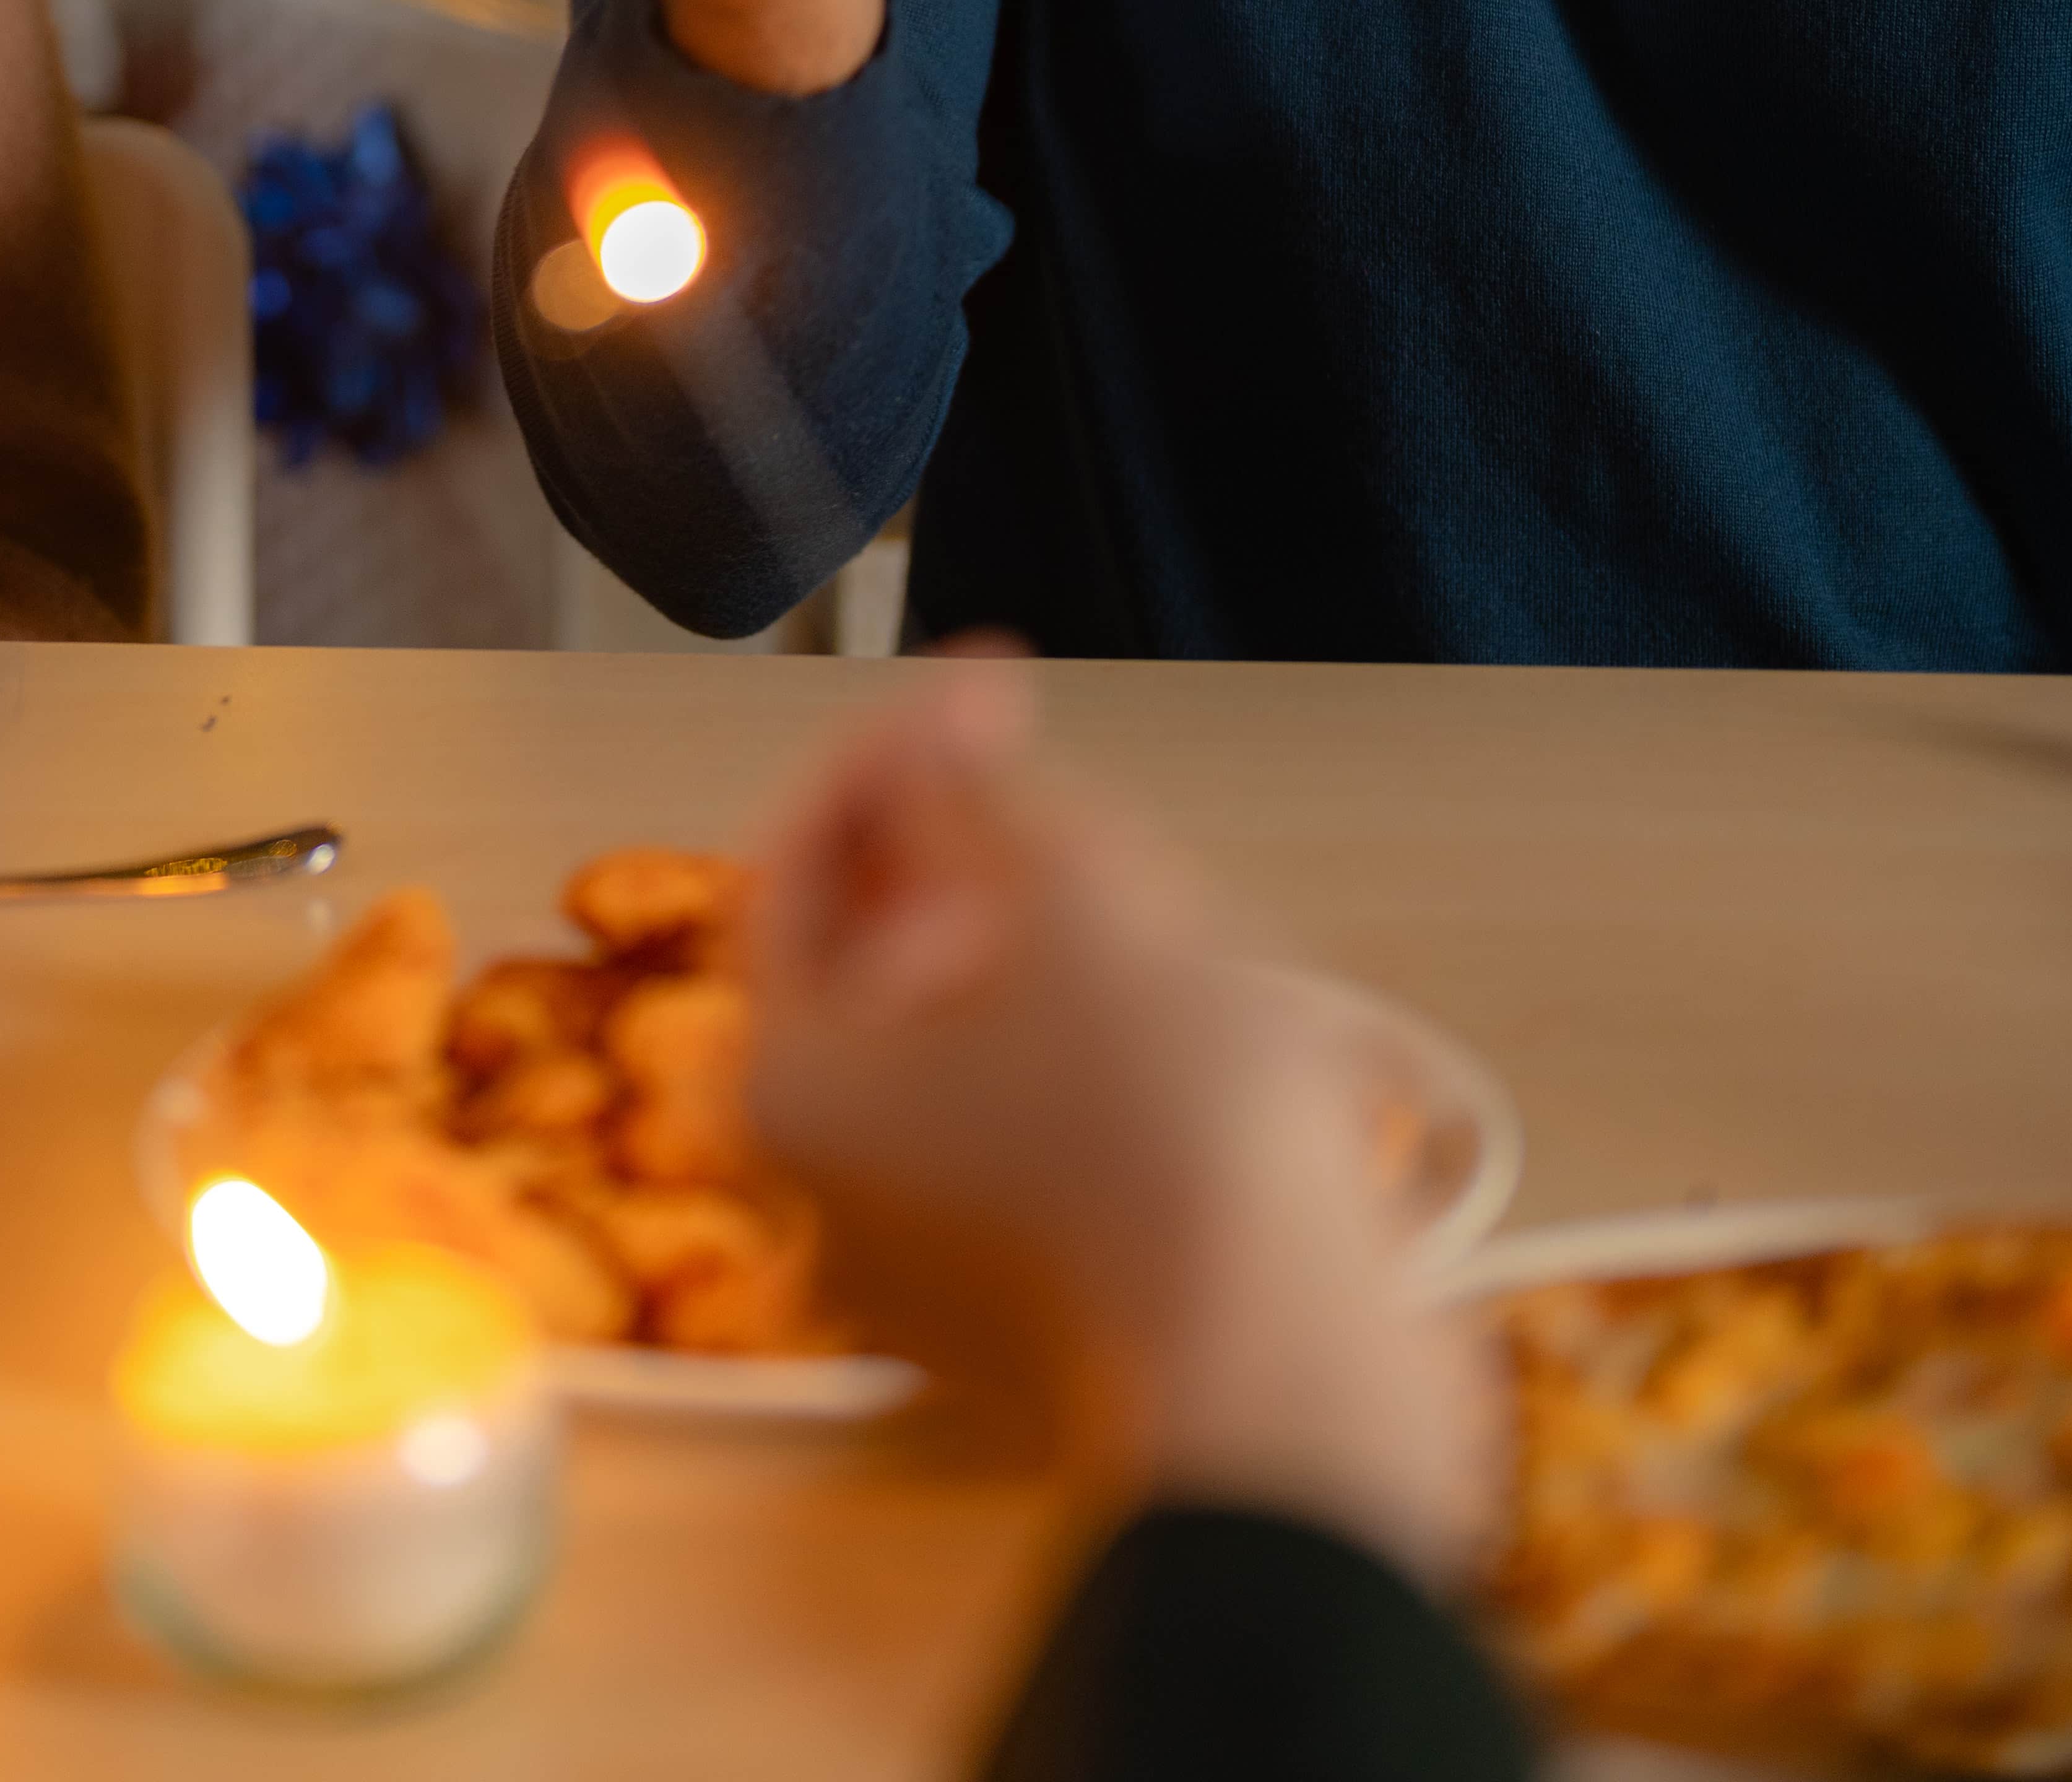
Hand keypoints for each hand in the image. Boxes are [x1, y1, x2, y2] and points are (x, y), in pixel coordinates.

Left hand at [742, 668, 1496, 1582]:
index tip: (988, 683)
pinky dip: (1092, 1073)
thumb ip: (975, 796)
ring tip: (1160, 921)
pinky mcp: (1033, 1317)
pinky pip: (1034, 1149)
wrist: (1285, 1388)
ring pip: (965, 1058)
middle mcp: (820, 1190)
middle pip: (875, 967)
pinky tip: (1194, 1043)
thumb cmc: (1167, 1139)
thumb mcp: (1071, 900)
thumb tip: (932, 743)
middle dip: (976, 864)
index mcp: (786, 1084)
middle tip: (1070, 804)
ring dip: (1049, 967)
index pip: (795, 865)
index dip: (896, 752)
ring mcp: (924, 1270)